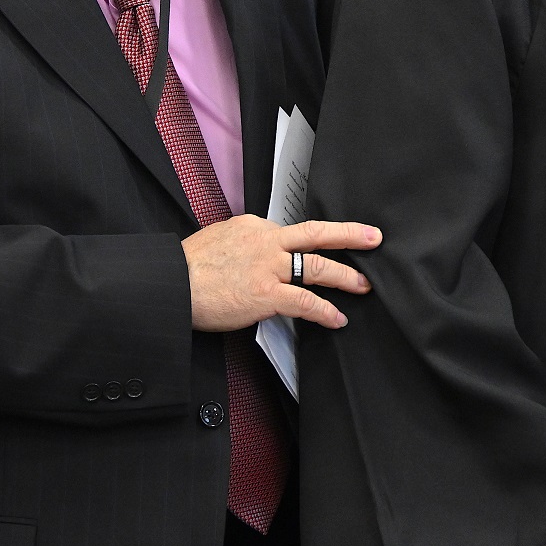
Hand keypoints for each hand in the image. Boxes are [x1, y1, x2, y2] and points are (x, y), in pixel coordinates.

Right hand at [182, 215, 378, 331]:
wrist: (171, 283)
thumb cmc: (188, 266)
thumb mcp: (220, 238)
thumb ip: (244, 242)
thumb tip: (257, 251)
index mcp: (255, 227)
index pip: (292, 232)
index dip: (310, 242)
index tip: (325, 246)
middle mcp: (267, 242)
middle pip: (317, 234)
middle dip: (350, 235)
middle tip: (373, 239)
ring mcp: (269, 267)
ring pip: (318, 267)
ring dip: (346, 276)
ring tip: (363, 285)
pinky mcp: (267, 294)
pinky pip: (305, 302)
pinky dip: (325, 310)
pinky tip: (338, 318)